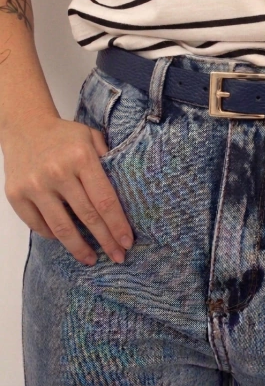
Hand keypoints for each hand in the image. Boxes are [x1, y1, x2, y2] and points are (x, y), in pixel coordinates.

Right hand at [1, 115, 133, 265]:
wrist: (24, 127)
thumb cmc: (64, 135)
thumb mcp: (91, 137)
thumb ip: (108, 159)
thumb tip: (126, 191)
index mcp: (81, 157)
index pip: (104, 199)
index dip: (117, 224)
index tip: (128, 242)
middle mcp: (58, 172)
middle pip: (87, 216)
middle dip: (105, 240)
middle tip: (118, 257)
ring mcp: (35, 185)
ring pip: (61, 227)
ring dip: (79, 248)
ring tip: (91, 258)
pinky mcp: (16, 195)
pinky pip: (38, 225)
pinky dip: (53, 236)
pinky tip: (65, 241)